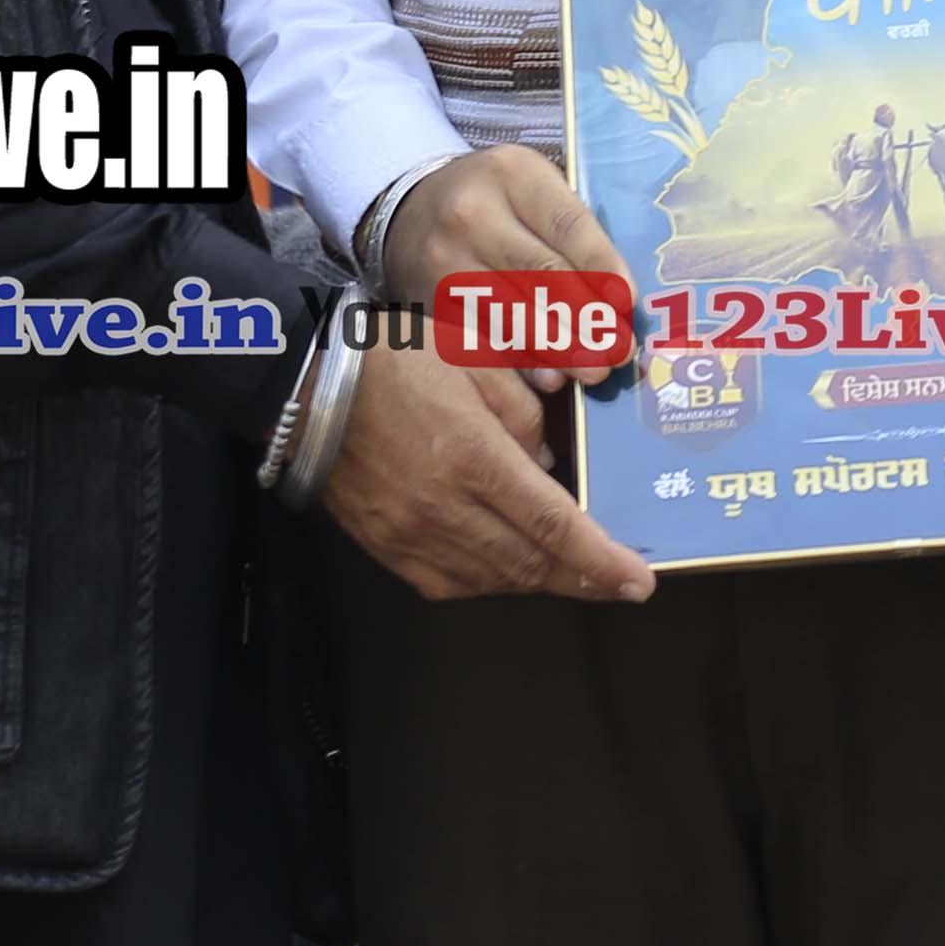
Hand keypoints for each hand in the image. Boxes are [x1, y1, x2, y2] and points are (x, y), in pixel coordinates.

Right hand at [320, 336, 654, 605]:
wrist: (305, 385)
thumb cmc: (397, 361)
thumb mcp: (477, 360)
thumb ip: (525, 415)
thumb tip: (550, 469)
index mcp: (473, 458)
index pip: (553, 524)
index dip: (600, 560)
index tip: (639, 584)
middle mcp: (443, 509)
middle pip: (530, 564)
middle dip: (584, 580)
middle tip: (621, 585)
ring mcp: (409, 536)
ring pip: (493, 579)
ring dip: (541, 581)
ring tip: (577, 574)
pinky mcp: (384, 548)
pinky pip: (450, 583)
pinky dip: (491, 581)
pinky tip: (513, 568)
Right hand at [378, 144, 630, 385]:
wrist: (411, 210)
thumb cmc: (497, 200)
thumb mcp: (533, 187)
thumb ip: (572, 228)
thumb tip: (619, 298)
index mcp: (513, 174)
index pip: (567, 224)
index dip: (601, 265)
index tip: (627, 301)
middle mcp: (473, 214)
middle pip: (541, 272)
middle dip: (587, 317)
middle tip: (619, 349)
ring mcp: (445, 259)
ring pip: (511, 312)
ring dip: (559, 348)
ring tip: (595, 370)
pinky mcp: (430, 300)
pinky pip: (482, 336)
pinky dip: (521, 361)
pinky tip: (551, 379)